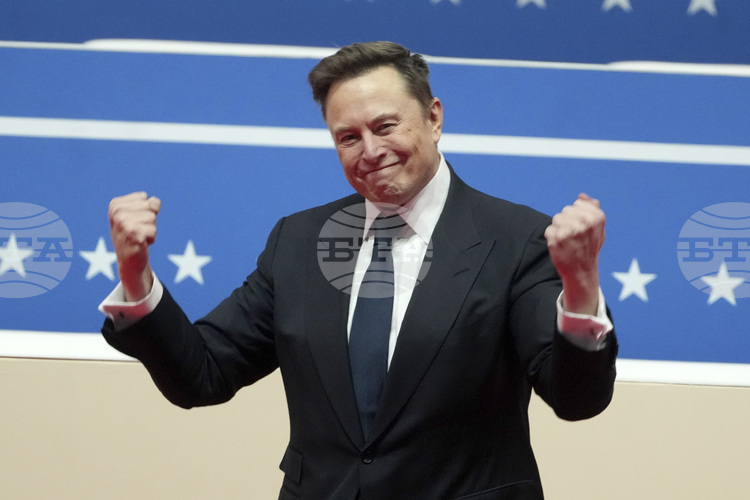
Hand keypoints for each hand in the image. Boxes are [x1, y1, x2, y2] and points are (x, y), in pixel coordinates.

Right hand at [108, 192, 160, 301]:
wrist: (129, 261)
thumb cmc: (135, 236)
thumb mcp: (138, 216)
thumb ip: (148, 204)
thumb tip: (155, 201)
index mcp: (116, 204)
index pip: (145, 198)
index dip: (146, 211)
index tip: (135, 222)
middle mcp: (117, 212)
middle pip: (150, 206)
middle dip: (150, 220)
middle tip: (138, 231)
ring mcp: (123, 222)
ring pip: (152, 218)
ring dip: (150, 230)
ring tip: (139, 237)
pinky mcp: (132, 234)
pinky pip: (153, 230)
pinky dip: (151, 239)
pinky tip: (140, 244)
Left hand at [544, 193, 605, 314]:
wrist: (581, 271)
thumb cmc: (589, 247)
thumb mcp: (598, 228)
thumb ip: (592, 209)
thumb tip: (581, 196)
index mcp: (596, 218)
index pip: (577, 204)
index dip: (578, 215)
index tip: (582, 227)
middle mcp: (584, 223)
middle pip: (565, 211)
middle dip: (567, 221)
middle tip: (574, 236)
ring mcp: (569, 231)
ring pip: (556, 219)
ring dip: (559, 229)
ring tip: (567, 241)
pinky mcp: (556, 239)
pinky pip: (548, 230)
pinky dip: (551, 237)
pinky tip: (560, 246)